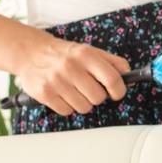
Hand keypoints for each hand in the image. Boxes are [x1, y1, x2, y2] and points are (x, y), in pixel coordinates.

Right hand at [15, 36, 129, 116]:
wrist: (31, 53)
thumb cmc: (65, 55)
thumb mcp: (90, 51)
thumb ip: (113, 63)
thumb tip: (130, 78)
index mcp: (86, 55)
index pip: (113, 78)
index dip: (119, 90)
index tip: (117, 93)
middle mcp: (71, 67)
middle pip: (98, 97)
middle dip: (97, 96)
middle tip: (89, 88)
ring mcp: (56, 81)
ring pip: (84, 107)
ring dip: (83, 102)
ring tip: (74, 90)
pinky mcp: (44, 93)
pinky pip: (67, 111)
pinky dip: (68, 106)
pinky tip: (62, 94)